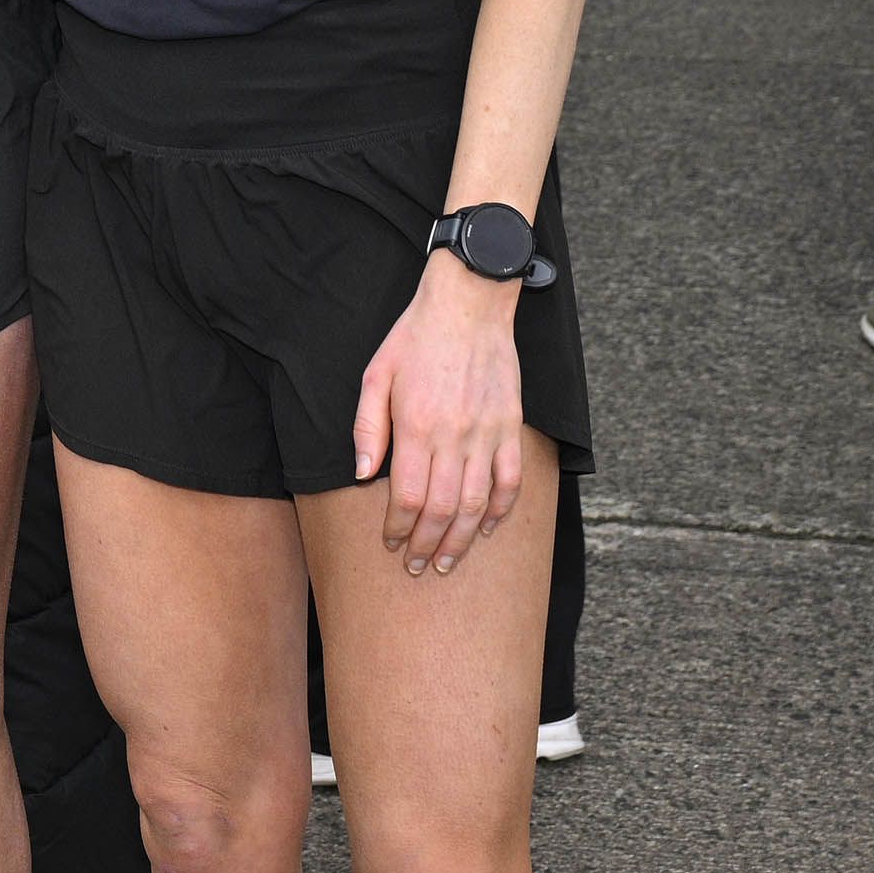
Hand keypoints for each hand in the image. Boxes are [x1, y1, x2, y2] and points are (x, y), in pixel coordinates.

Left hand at [351, 253, 527, 575]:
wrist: (468, 305)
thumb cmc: (415, 337)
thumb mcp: (376, 374)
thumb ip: (368, 426)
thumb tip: (363, 474)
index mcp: (416, 424)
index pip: (407, 495)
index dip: (397, 526)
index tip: (390, 544)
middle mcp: (453, 435)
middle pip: (442, 508)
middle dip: (426, 544)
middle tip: (416, 567)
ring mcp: (486, 433)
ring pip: (477, 503)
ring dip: (461, 539)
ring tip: (446, 562)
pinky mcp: (510, 427)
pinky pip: (510, 480)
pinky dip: (501, 511)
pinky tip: (487, 530)